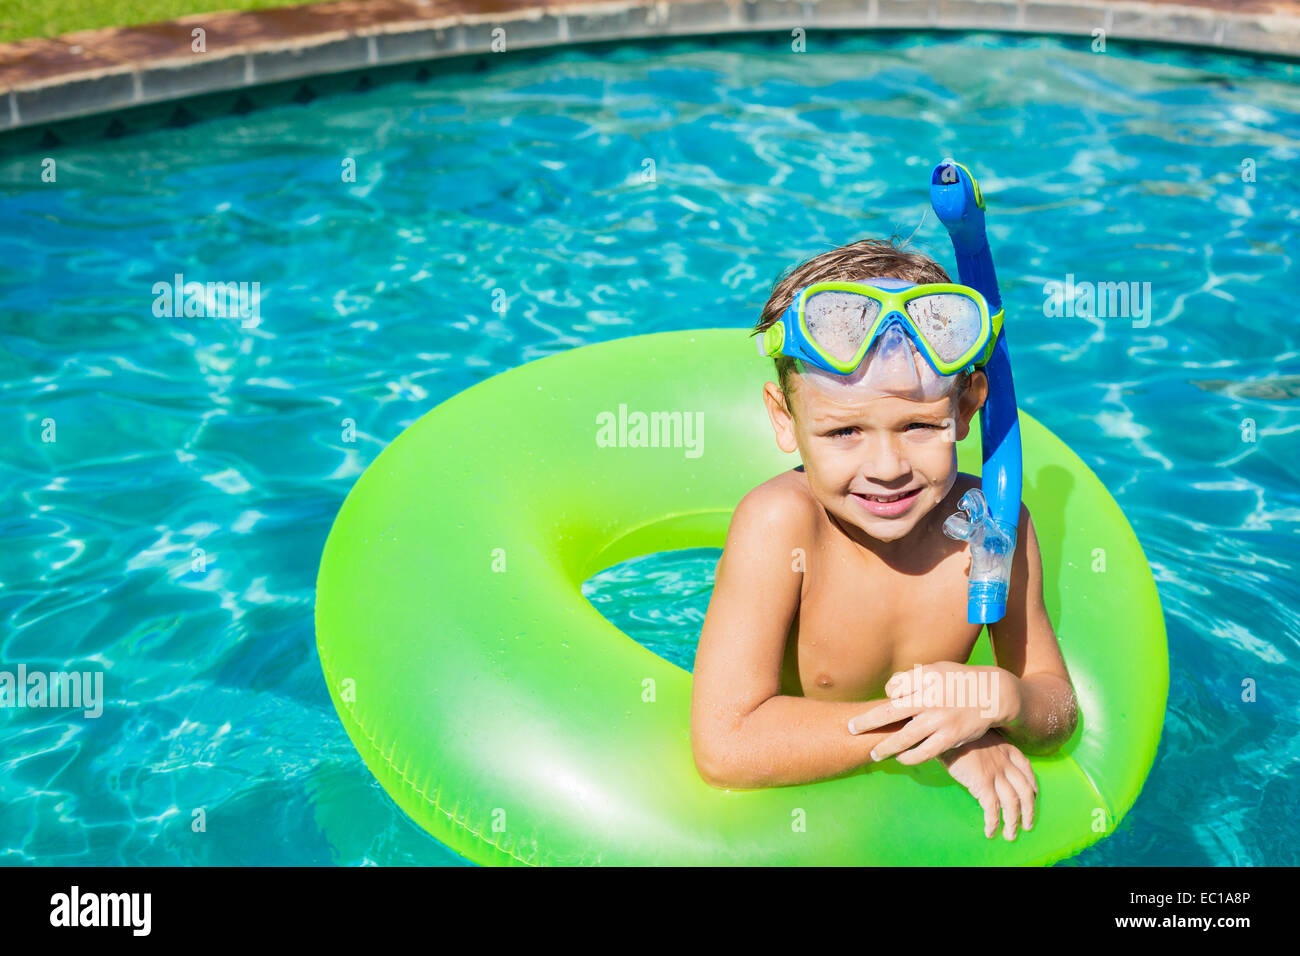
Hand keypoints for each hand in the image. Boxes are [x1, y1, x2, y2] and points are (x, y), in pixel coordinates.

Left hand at [846, 661, 1021, 764]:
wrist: (994, 693)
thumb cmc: (961, 680)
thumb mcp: (938, 669)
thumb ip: (915, 678)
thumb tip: (892, 690)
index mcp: (924, 677)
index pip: (893, 688)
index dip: (888, 695)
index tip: (889, 701)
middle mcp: (929, 698)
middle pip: (889, 712)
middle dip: (866, 722)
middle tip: (850, 728)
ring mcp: (939, 719)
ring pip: (904, 737)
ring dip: (885, 747)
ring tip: (873, 754)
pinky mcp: (949, 736)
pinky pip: (924, 752)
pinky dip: (910, 757)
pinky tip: (901, 759)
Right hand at [940, 731, 1037, 839]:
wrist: (944, 728)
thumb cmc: (956, 730)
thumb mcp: (977, 733)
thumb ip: (985, 746)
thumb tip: (980, 757)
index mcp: (1006, 748)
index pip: (1026, 769)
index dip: (1032, 784)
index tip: (1034, 794)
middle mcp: (1005, 762)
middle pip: (1025, 791)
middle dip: (1029, 811)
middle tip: (1028, 825)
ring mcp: (995, 773)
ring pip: (1012, 803)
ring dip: (1013, 822)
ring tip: (1011, 835)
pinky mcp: (982, 783)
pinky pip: (992, 809)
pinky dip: (993, 822)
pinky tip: (991, 831)